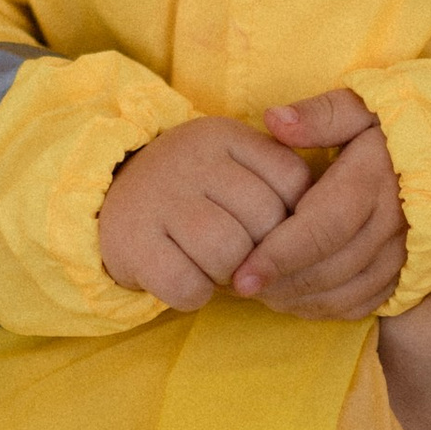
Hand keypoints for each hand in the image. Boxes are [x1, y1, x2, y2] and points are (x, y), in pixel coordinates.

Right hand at [101, 115, 309, 310]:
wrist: (106, 196)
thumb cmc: (190, 191)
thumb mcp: (231, 163)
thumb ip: (276, 179)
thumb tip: (325, 225)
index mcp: (224, 135)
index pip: (293, 180)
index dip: (293, 219)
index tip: (270, 227)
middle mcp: (191, 159)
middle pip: (266, 222)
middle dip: (264, 252)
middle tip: (243, 253)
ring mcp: (159, 198)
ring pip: (229, 253)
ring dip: (230, 275)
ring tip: (215, 266)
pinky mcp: (132, 241)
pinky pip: (188, 285)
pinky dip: (195, 295)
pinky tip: (186, 278)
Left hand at [229, 89, 405, 315]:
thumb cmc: (397, 124)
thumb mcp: (362, 104)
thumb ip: (320, 114)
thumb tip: (274, 120)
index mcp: (374, 181)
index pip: (321, 230)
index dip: (277, 256)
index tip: (240, 275)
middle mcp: (394, 224)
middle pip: (330, 269)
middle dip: (280, 284)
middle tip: (238, 285)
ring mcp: (405, 253)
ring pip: (347, 293)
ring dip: (300, 301)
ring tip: (261, 294)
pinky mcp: (410, 271)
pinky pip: (367, 303)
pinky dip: (328, 309)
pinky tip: (296, 301)